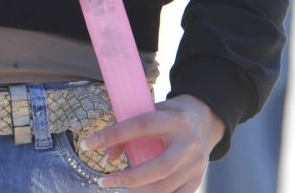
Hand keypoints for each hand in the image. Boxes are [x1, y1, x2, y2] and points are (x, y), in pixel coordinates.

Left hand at [78, 96, 225, 192]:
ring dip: (140, 190)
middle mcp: (188, 142)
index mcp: (174, 120)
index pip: (140, 126)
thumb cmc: (170, 115)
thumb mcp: (151, 111)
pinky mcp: (198, 176)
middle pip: (160, 166)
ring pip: (167, 185)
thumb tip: (107, 156)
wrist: (205, 119)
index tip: (89, 144)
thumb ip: (129, 129)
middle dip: (130, 177)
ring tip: (122, 186)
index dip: (113, 135)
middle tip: (106, 181)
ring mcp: (196, 162)